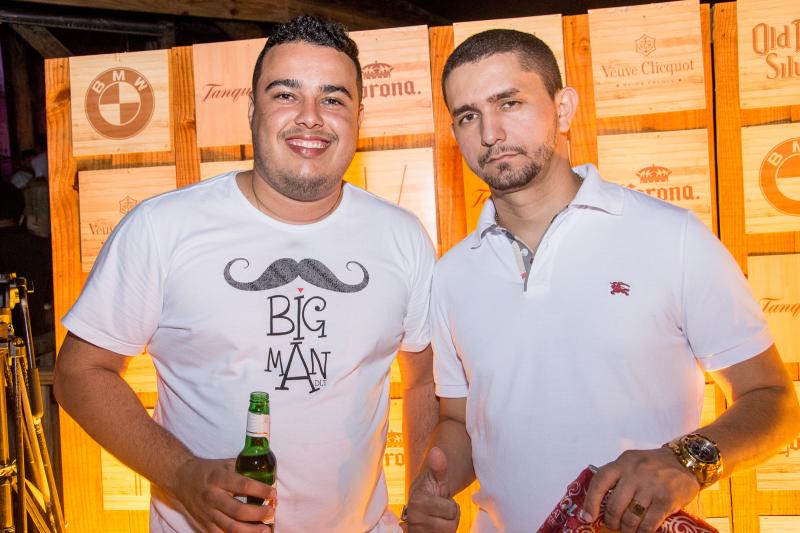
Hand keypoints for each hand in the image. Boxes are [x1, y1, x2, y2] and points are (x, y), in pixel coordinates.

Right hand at [172, 456, 275, 532]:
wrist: (182, 479)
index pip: (243, 485)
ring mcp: (208, 513)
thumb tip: (268, 475)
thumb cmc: (209, 470)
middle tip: (271, 511)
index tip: (273, 493)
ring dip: (251, 531)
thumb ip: (244, 469)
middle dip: (258, 513)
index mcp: (219, 478)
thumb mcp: (225, 464)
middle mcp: (212, 497)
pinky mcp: (204, 524)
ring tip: (265, 529)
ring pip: (231, 527)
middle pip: (238, 511)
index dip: (261, 490)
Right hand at [405, 447, 459, 531]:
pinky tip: (436, 527)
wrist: (420, 504)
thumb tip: (436, 450)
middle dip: (450, 517)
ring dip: (447, 526)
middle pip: (450, 526)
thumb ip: (439, 466)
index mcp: (417, 503)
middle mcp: (414, 520)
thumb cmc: (431, 490)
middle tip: (440, 509)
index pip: (452, 511)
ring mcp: (417, 532)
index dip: (451, 505)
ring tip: (438, 517)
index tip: (440, 500)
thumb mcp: (437, 477)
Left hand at [580, 448, 699, 532]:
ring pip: (630, 517)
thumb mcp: (631, 462)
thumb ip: (617, 477)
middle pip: (614, 505)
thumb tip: (598, 503)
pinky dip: (642, 532)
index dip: (590, 502)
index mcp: (622, 463)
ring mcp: (651, 487)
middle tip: (613, 525)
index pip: (600, 482)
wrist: (685, 462)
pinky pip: (648, 524)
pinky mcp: (666, 500)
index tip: (587, 517)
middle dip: (611, 521)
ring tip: (627, 529)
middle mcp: (634, 473)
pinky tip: (641, 531)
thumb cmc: (653, 465)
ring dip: (627, 529)